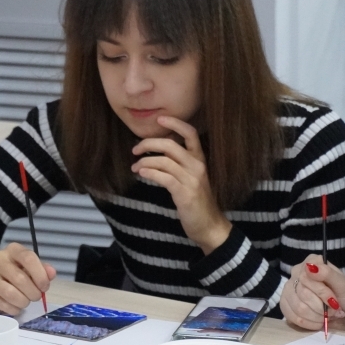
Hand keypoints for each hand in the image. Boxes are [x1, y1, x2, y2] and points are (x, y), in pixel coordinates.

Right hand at [0, 243, 55, 314]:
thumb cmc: (13, 273)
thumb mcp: (29, 267)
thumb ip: (42, 270)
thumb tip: (51, 273)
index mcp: (13, 250)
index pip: (28, 258)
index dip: (40, 275)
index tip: (45, 286)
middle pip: (20, 278)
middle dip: (33, 292)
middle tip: (36, 296)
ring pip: (10, 293)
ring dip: (23, 301)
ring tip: (25, 301)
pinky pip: (3, 305)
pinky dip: (14, 309)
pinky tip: (15, 306)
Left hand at [130, 116, 231, 253]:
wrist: (209, 225)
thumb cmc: (197, 201)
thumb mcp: (191, 178)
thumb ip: (179, 164)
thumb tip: (158, 151)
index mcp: (200, 160)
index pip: (191, 133)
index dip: (175, 123)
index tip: (159, 120)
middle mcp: (197, 166)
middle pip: (171, 145)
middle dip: (149, 144)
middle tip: (135, 149)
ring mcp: (191, 179)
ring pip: (164, 161)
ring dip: (144, 162)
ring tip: (135, 167)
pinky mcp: (184, 193)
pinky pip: (163, 177)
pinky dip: (149, 173)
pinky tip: (142, 174)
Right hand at [281, 254, 344, 335]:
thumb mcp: (343, 285)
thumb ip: (328, 274)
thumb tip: (310, 267)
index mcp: (312, 262)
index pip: (306, 277)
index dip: (321, 293)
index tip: (335, 302)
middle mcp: (297, 272)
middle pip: (302, 293)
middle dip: (321, 308)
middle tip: (334, 312)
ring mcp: (289, 288)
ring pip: (298, 306)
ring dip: (316, 317)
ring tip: (327, 317)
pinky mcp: (285, 305)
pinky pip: (292, 316)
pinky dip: (308, 323)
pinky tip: (318, 322)